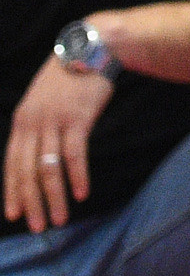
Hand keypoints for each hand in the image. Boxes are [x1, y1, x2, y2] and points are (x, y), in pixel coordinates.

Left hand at [6, 59, 115, 231]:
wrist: (91, 48)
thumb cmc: (71, 76)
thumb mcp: (43, 100)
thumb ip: (38, 125)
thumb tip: (40, 152)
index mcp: (22, 121)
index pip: (12, 164)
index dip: (12, 191)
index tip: (15, 215)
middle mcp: (33, 124)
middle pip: (26, 172)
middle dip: (31, 202)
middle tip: (37, 227)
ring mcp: (54, 122)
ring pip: (48, 168)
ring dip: (54, 197)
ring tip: (58, 219)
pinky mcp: (77, 119)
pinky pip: (75, 155)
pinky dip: (77, 177)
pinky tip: (81, 194)